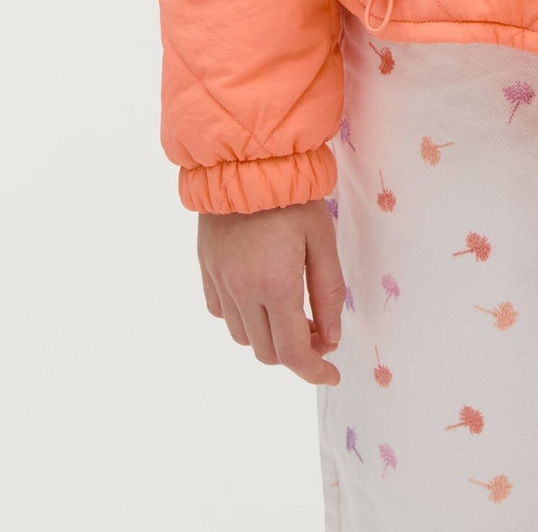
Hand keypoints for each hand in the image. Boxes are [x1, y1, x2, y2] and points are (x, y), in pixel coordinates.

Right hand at [197, 198, 346, 385]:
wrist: (245, 161)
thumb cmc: (292, 197)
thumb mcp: (322, 239)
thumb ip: (329, 292)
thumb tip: (330, 339)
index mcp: (275, 287)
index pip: (292, 352)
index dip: (314, 371)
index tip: (331, 374)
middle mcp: (242, 292)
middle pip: (267, 351)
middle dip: (296, 351)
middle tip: (318, 329)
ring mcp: (219, 282)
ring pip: (243, 336)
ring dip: (268, 336)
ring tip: (291, 310)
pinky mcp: (206, 269)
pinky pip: (221, 312)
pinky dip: (242, 317)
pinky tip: (259, 296)